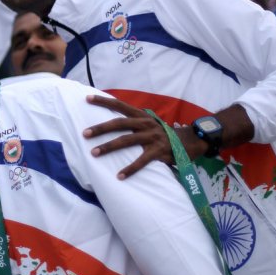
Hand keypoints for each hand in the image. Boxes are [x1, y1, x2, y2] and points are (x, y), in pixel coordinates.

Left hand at [84, 94, 205, 178]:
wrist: (191, 141)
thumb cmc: (164, 134)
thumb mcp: (149, 124)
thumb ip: (133, 123)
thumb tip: (110, 124)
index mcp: (141, 115)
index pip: (119, 105)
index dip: (104, 101)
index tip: (87, 98)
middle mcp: (145, 124)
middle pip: (119, 123)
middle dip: (100, 128)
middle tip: (84, 133)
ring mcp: (152, 137)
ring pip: (126, 141)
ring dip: (108, 147)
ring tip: (94, 153)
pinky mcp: (159, 151)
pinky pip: (142, 161)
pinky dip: (130, 169)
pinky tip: (119, 176)